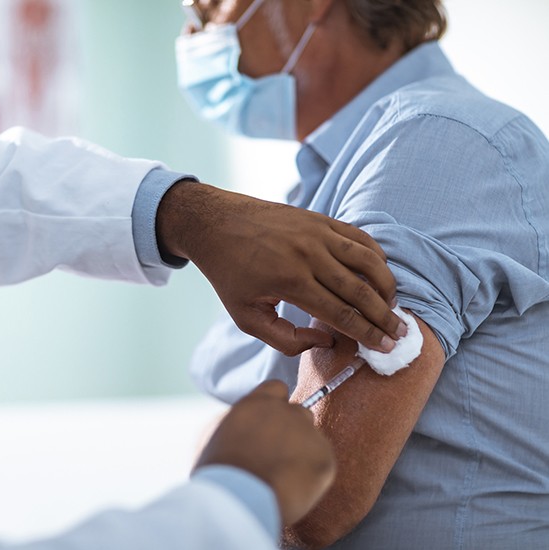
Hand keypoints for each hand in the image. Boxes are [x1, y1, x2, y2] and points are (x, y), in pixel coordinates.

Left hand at [156, 181, 406, 354]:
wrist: (216, 224)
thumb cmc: (230, 274)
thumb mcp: (246, 317)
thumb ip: (284, 339)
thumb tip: (326, 342)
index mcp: (290, 282)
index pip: (340, 314)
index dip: (367, 333)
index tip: (386, 347)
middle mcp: (308, 255)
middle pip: (360, 290)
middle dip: (384, 316)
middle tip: (400, 333)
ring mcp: (317, 233)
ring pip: (367, 260)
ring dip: (386, 284)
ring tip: (393, 305)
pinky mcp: (319, 219)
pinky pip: (358, 237)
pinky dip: (375, 255)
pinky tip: (380, 273)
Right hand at [194, 380, 335, 525]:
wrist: (238, 499)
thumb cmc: (218, 471)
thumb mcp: (213, 434)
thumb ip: (234, 420)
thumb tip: (243, 422)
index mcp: (258, 402)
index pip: (277, 388)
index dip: (275, 405)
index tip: (270, 424)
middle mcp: (286, 411)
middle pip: (299, 412)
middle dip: (292, 429)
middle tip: (278, 455)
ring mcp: (308, 433)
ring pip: (312, 439)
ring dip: (303, 451)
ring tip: (283, 476)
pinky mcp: (325, 458)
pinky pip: (323, 462)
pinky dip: (312, 475)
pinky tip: (293, 488)